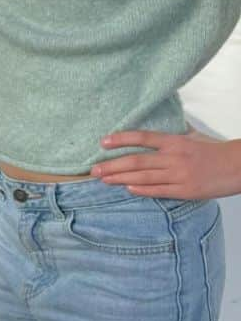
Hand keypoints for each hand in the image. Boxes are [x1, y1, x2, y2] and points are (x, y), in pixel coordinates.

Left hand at [93, 130, 240, 199]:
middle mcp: (174, 157)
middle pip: (136, 161)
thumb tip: (153, 129)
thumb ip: (171, 136)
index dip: (121, 139)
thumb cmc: (214, 150)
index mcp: (175, 141)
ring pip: (144, 177)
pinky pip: (160, 191)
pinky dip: (142, 190)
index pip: (142, 138)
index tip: (102, 142)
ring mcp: (180, 175)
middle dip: (112, 165)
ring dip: (121, 179)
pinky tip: (128, 189)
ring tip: (104, 180)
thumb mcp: (192, 137)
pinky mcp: (187, 191)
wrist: (239, 166)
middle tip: (93, 170)